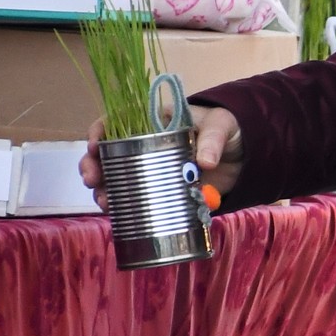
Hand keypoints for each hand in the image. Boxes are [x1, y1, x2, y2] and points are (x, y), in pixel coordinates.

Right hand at [80, 104, 244, 211]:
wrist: (243, 154)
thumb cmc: (228, 128)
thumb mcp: (222, 125)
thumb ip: (213, 139)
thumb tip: (205, 162)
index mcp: (154, 122)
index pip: (117, 122)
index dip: (99, 131)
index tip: (94, 145)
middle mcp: (145, 146)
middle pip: (107, 153)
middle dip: (92, 165)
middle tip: (91, 179)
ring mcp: (150, 170)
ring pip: (115, 178)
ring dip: (102, 189)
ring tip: (102, 201)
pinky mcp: (160, 191)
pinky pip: (134, 199)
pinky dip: (121, 206)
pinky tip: (114, 213)